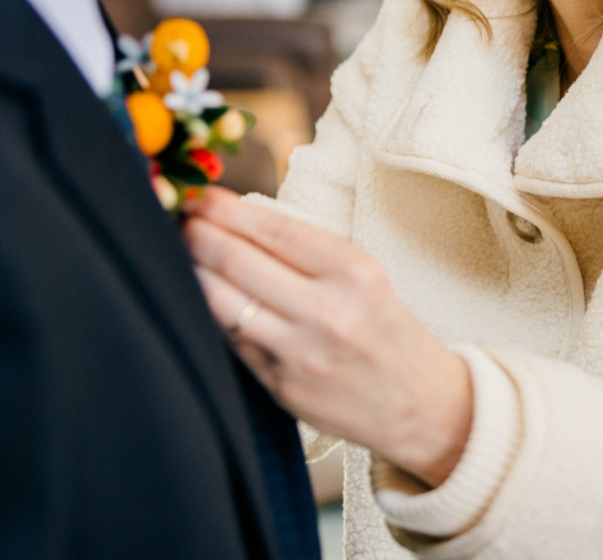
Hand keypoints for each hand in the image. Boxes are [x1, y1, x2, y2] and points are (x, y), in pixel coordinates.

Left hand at [183, 188, 471, 486]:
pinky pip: (232, 342)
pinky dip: (211, 314)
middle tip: (181, 219)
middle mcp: (328, 313)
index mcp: (354, 272)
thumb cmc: (386, 330)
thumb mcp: (364, 277)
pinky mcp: (282, 388)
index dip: (228, 210)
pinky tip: (200, 297)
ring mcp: (301, 355)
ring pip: (222, 303)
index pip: (274, 229)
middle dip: (198, 235)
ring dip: (192, 272)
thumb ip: (306, 252)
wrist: (421, 406)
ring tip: (180, 253)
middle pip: (239, 262)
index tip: (203, 197)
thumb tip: (236, 219)